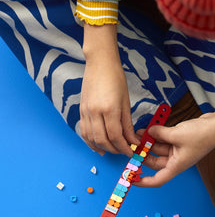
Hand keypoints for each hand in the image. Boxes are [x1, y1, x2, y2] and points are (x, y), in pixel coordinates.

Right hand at [80, 23, 138, 155]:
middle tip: (124, 151)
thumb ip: (127, 123)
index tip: (131, 151)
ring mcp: (85, 112)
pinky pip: (83, 131)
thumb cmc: (116, 79)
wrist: (100, 64)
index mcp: (109, 109)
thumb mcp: (126, 102)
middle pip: (103, 140)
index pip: (115, 136)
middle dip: (114, 149)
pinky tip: (97, 145)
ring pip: (91, 138)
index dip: (124, 147)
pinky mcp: (81, 111)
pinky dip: (90, 141)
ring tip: (112, 151)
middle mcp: (95, 112)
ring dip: (102, 148)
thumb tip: (132, 140)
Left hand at [135, 106, 214, 186]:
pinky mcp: (179, 140)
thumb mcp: (177, 135)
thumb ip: (159, 134)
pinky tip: (149, 128)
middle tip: (134, 144)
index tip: (132, 179)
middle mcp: (176, 160)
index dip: (144, 182)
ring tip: (139, 132)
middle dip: (144, 153)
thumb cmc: (202, 135)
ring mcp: (178, 150)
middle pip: (155, 161)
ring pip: (158, 149)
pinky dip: (157, 135)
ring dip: (149, 142)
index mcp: (177, 165)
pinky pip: (164, 140)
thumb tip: (149, 132)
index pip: (158, 179)